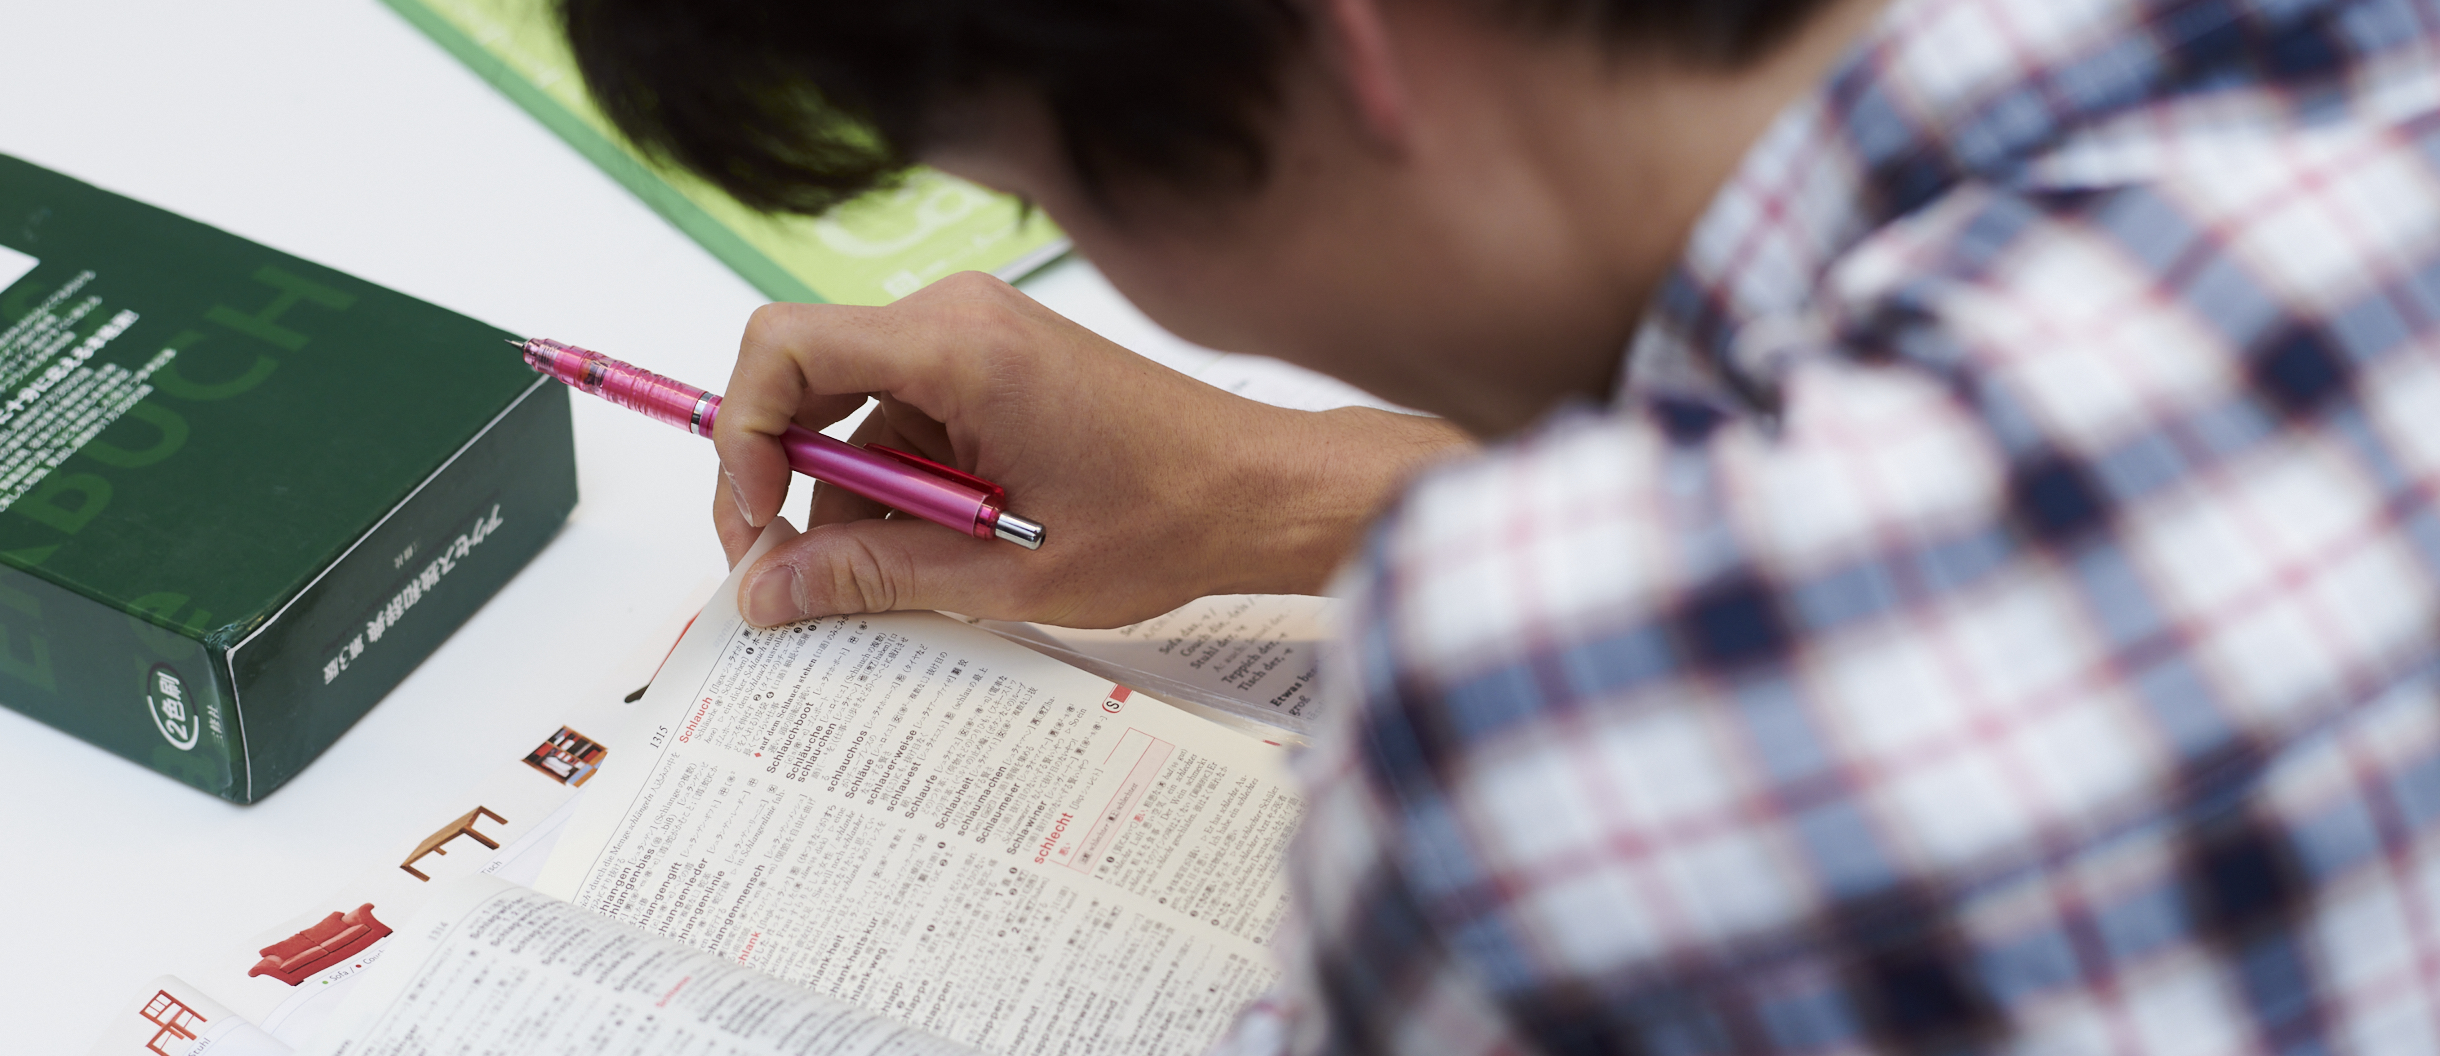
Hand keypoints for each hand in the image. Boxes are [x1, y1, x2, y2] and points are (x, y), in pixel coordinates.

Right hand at [712, 272, 1466, 627]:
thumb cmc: (1165, 518)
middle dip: (782, 477)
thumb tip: (767, 590)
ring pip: (852, 409)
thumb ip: (871, 576)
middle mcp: (959, 318)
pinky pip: (903, 417)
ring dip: (847, 495)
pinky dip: (895, 485)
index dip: (741, 434)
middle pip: (805, 375)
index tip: (756, 517)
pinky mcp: (993, 367)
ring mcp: (977, 337)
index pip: (783, 348)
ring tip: (890, 577)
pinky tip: (932, 549)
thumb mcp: (1001, 571)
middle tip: (781, 570)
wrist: (1260, 494)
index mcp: (958, 346)